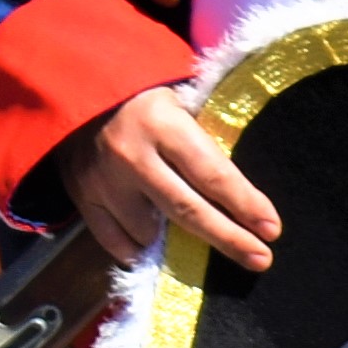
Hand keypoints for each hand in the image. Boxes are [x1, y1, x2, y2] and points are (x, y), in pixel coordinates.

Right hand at [73, 84, 275, 271]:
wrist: (75, 88)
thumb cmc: (144, 96)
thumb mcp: (181, 104)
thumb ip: (203, 144)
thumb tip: (240, 194)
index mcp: (162, 123)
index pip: (213, 174)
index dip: (245, 205)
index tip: (272, 229)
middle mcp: (131, 156)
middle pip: (187, 210)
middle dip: (228, 238)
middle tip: (260, 258)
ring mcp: (100, 180)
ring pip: (147, 231)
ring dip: (174, 240)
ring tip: (197, 237)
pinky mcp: (79, 195)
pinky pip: (112, 239)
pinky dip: (135, 249)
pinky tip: (154, 250)